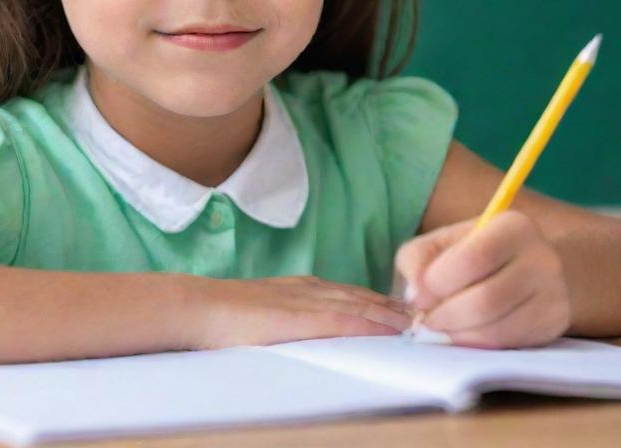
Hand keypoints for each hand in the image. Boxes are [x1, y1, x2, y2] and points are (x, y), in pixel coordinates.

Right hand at [185, 274, 412, 349]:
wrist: (199, 308)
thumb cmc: (222, 317)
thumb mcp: (261, 313)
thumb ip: (284, 318)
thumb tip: (297, 330)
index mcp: (297, 289)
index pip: (346, 294)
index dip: (374, 302)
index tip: (398, 310)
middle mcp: (307, 291)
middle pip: (359, 297)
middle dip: (390, 307)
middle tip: (421, 315)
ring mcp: (305, 303)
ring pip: (358, 306)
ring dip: (388, 314)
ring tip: (414, 323)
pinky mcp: (302, 319)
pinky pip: (344, 321)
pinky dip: (370, 324)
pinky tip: (389, 331)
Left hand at [395, 210, 572, 348]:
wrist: (532, 266)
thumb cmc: (476, 251)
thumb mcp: (443, 241)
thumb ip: (417, 257)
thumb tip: (415, 293)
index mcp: (513, 226)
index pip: (474, 258)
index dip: (438, 282)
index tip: (417, 296)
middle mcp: (542, 259)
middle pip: (486, 299)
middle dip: (445, 314)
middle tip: (425, 318)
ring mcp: (553, 295)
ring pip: (497, 327)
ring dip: (457, 333)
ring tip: (440, 325)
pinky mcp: (553, 325)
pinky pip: (507, 344)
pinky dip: (475, 344)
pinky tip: (461, 334)